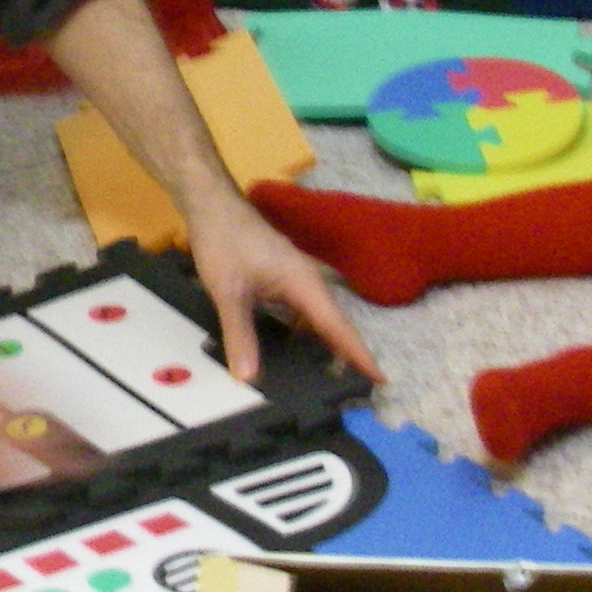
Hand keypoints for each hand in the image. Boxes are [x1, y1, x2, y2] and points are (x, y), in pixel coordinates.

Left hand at [181, 186, 382, 386]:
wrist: (212, 207)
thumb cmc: (225, 240)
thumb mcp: (229, 293)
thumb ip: (240, 335)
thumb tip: (248, 375)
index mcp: (303, 282)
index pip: (337, 326)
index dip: (358, 354)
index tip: (379, 378)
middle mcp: (307, 281)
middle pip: (334, 323)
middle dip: (347, 353)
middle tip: (360, 385)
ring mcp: (295, 278)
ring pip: (317, 318)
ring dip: (325, 343)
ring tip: (331, 374)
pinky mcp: (282, 278)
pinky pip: (301, 311)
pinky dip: (304, 331)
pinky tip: (294, 348)